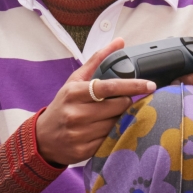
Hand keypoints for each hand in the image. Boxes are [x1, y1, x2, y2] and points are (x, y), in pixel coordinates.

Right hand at [35, 40, 151, 165]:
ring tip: (113, 117)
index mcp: (74, 93)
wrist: (43, 138)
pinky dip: (114, 134)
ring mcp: (79, 134)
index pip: (110, 87)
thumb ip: (98, 60)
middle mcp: (76, 113)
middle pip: (118, 107)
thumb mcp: (75, 81)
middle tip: (123, 103)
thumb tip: (120, 42)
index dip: (133, 86)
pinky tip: (109, 130)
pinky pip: (110, 141)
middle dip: (126, 103)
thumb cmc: (63, 105)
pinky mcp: (83, 150)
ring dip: (121, 119)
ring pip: (116, 124)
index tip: (150, 85)